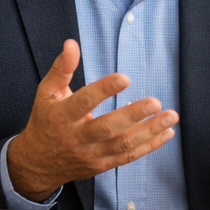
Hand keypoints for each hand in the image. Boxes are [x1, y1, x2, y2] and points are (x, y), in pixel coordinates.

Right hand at [7, 40, 177, 199]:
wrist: (38, 163)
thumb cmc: (45, 120)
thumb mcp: (47, 92)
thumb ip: (62, 68)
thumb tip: (71, 44)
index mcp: (62, 117)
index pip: (83, 102)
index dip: (103, 90)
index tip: (124, 78)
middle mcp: (77, 138)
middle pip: (106, 128)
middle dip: (132, 115)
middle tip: (155, 102)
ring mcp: (92, 154)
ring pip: (123, 145)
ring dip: (149, 131)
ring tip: (171, 116)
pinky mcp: (103, 165)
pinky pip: (129, 157)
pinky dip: (150, 146)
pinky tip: (167, 132)